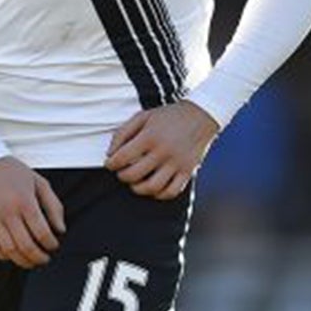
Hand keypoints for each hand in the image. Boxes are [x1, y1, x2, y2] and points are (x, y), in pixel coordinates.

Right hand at [0, 157, 67, 267]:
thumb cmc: (14, 172)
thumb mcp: (40, 183)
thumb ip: (54, 206)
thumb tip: (61, 230)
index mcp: (25, 201)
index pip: (41, 232)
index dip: (50, 244)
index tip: (53, 245)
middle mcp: (8, 211)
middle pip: (26, 245)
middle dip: (39, 257)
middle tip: (45, 259)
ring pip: (9, 250)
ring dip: (22, 260)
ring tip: (31, 261)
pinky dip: (3, 256)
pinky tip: (12, 255)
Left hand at [105, 100, 219, 199]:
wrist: (201, 115)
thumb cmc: (168, 116)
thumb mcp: (143, 116)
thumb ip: (123, 132)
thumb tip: (110, 153)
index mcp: (150, 136)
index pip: (122, 157)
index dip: (111, 164)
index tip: (110, 164)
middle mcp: (163, 151)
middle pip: (134, 175)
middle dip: (122, 176)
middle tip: (121, 173)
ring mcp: (177, 163)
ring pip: (152, 187)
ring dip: (138, 189)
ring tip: (135, 183)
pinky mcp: (188, 171)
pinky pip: (172, 191)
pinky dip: (159, 194)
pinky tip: (153, 188)